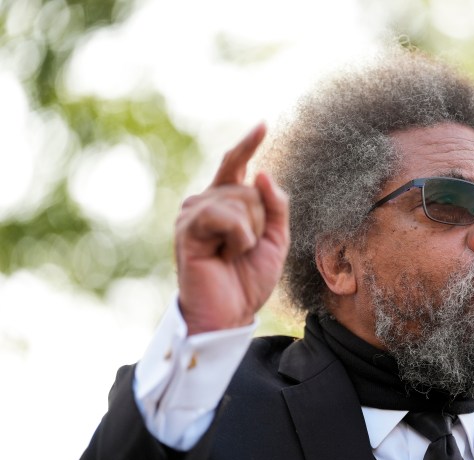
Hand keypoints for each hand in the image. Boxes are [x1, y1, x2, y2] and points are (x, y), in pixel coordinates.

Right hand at [175, 124, 289, 334]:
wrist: (229, 313)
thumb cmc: (247, 279)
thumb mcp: (276, 239)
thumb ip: (275, 205)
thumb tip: (261, 172)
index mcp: (225, 203)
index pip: (236, 165)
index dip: (248, 145)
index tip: (263, 124)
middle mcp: (205, 201)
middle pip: (249, 189)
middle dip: (261, 222)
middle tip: (245, 250)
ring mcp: (193, 212)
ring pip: (241, 200)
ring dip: (250, 232)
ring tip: (233, 254)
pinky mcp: (189, 228)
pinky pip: (227, 216)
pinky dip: (239, 237)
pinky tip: (226, 254)